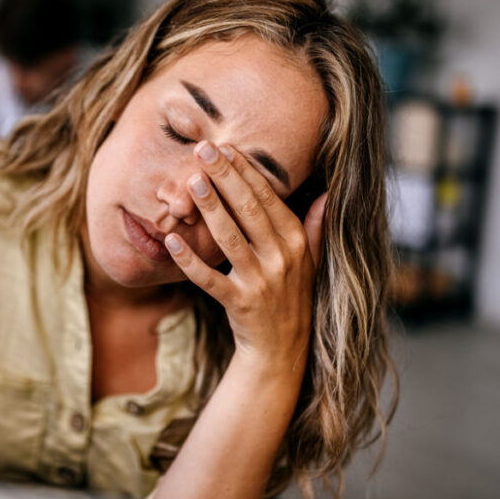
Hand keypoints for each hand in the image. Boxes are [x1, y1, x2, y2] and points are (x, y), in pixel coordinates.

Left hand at [165, 140, 326, 376]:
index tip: (227, 148)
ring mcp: (261, 282)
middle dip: (225, 178)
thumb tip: (328, 194)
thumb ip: (316, 227)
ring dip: (210, 208)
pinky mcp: (239, 304)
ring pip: (230, 239)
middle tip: (203, 151)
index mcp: (297, 242)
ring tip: (192, 181)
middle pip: (249, 210)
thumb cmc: (292, 298)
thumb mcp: (312, 262)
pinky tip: (171, 241)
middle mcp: (282, 259)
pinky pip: (210, 279)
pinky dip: (190, 261)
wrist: (282, 350)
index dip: (247, 172)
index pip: (269, 199)